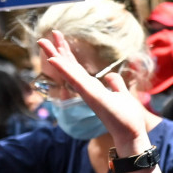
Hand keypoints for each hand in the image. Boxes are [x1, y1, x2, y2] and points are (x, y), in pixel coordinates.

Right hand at [38, 30, 147, 146]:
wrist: (130, 134)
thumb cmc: (126, 118)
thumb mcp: (122, 94)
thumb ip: (115, 84)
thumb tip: (110, 75)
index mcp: (92, 87)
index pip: (76, 67)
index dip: (67, 53)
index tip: (59, 38)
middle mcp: (86, 89)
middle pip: (69, 66)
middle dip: (56, 51)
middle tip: (42, 38)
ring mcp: (87, 92)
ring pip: (68, 71)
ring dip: (55, 56)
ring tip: (42, 42)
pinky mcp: (91, 96)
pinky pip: (76, 80)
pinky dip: (65, 70)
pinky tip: (54, 60)